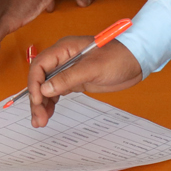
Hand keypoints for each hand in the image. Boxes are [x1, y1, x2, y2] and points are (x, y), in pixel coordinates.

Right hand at [27, 37, 143, 125]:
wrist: (136, 61)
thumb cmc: (118, 58)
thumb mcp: (93, 68)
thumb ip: (68, 78)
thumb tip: (45, 89)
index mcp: (64, 49)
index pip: (40, 65)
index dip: (35, 83)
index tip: (37, 100)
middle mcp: (62, 59)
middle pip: (40, 78)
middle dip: (36, 98)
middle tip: (38, 118)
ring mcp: (68, 70)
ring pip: (46, 88)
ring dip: (41, 104)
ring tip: (39, 122)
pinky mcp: (75, 81)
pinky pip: (57, 92)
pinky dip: (51, 103)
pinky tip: (47, 114)